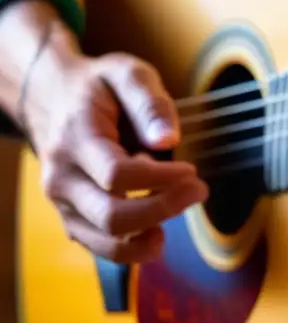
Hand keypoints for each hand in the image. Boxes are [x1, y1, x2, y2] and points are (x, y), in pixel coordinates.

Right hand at [22, 47, 207, 263]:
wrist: (52, 99)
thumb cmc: (99, 88)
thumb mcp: (128, 74)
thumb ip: (150, 104)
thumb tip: (168, 141)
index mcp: (75, 139)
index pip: (116, 174)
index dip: (161, 179)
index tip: (192, 171)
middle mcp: (62, 177)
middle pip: (110, 215)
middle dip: (163, 208)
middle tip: (199, 190)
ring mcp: (63, 203)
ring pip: (104, 240)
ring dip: (149, 237)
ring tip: (180, 210)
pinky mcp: (72, 218)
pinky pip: (100, 248)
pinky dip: (132, 248)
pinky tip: (158, 231)